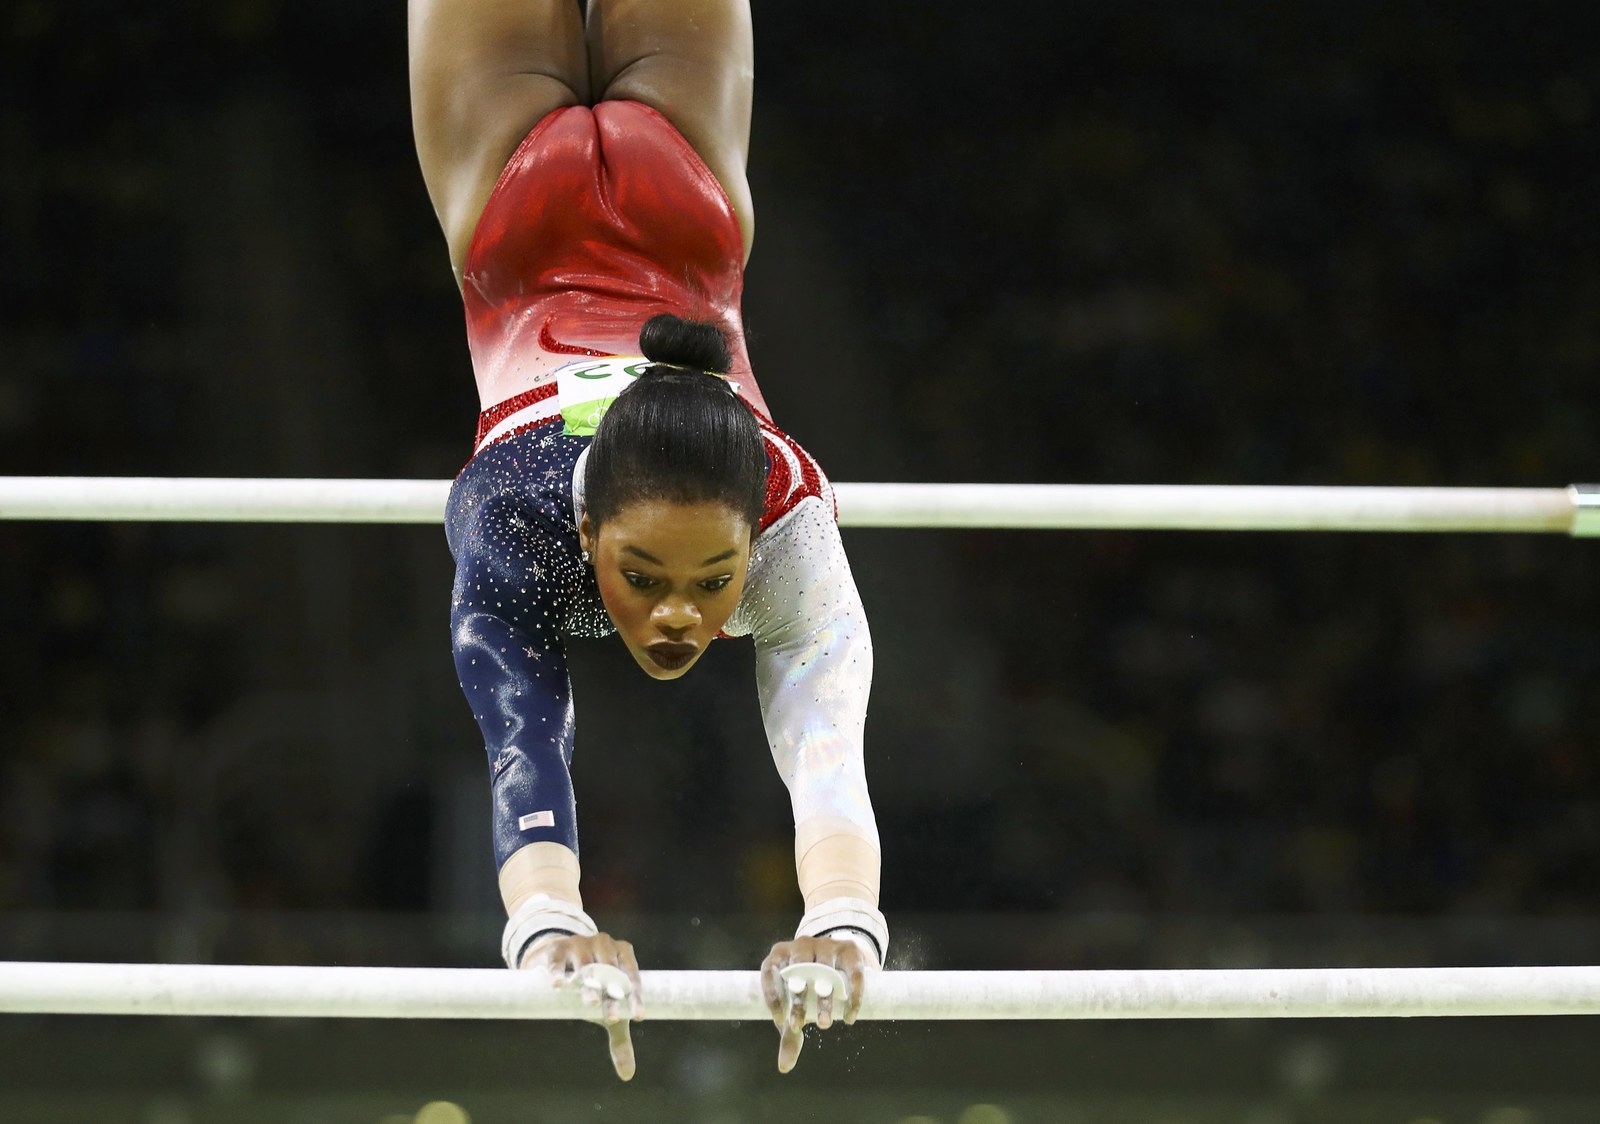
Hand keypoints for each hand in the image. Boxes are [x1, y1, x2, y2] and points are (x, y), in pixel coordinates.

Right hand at [521, 931, 643, 1079]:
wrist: (562, 957)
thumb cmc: (594, 987)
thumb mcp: (608, 1007)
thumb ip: (619, 1038)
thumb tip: (628, 1075)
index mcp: (623, 954)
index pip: (633, 977)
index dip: (635, 998)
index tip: (637, 1017)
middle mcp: (605, 944)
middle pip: (612, 972)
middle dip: (612, 995)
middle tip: (611, 1017)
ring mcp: (581, 943)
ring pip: (588, 965)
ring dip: (589, 984)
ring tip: (590, 1003)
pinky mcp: (558, 948)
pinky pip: (558, 960)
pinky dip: (558, 972)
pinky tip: (558, 985)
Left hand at [760, 935, 869, 1073]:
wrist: (835, 960)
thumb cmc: (806, 986)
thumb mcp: (795, 1006)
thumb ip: (789, 1033)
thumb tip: (784, 1067)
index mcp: (780, 955)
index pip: (769, 971)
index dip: (772, 994)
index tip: (779, 1020)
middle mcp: (801, 945)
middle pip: (798, 969)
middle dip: (799, 999)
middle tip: (801, 1026)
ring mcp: (826, 944)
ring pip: (825, 969)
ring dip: (825, 998)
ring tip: (824, 1024)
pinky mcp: (849, 949)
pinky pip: (852, 972)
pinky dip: (852, 995)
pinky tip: (849, 1017)